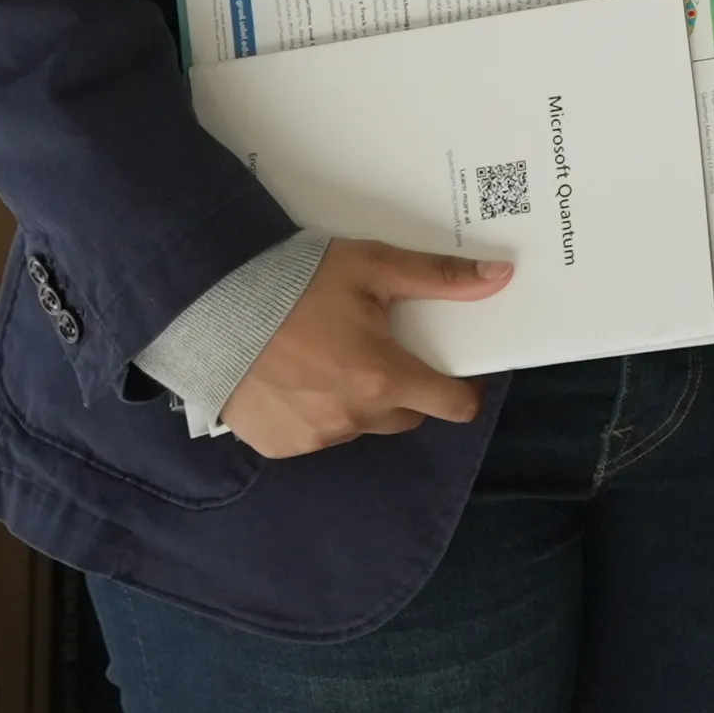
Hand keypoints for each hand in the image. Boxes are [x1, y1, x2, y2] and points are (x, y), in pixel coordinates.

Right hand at [219, 238, 509, 460]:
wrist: (213, 306)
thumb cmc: (297, 283)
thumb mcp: (374, 267)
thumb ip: (439, 276)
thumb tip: (500, 275)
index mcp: (382, 378)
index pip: (451, 405)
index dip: (463, 392)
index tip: (459, 379)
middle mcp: (351, 418)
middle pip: (405, 416)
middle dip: (403, 390)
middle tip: (380, 352)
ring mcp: (313, 437)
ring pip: (359, 427)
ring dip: (358, 403)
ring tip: (330, 360)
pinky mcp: (278, 445)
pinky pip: (316, 436)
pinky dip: (315, 414)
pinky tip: (297, 380)